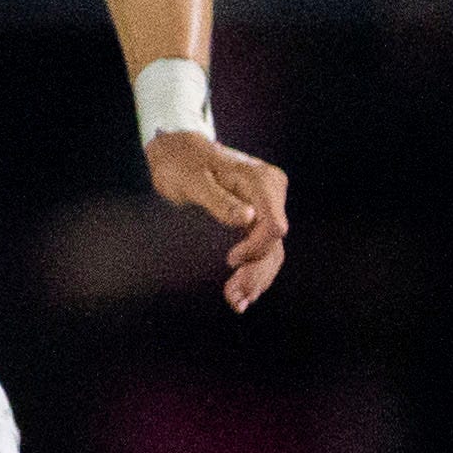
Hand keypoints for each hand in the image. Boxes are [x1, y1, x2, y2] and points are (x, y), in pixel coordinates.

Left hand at [145, 130, 287, 312]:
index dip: (256, 249)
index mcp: (260, 181)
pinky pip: (263, 244)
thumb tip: (248, 219)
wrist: (177, 150)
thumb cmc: (181, 163)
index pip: (273, 225)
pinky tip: (242, 291)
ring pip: (272, 248)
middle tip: (235, 299)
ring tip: (237, 302)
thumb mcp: (192, 181)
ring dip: (257, 277)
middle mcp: (272, 191)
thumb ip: (219, 200)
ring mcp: (268, 203)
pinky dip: (254, 268)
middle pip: (275, 242)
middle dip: (257, 272)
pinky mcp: (260, 213)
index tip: (229, 260)